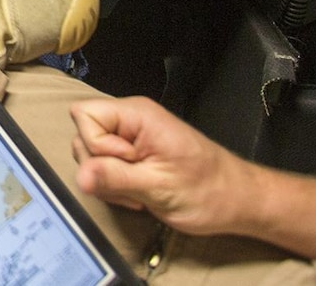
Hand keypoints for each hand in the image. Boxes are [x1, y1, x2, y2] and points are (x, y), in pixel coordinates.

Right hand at [69, 96, 254, 234]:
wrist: (235, 201)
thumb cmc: (207, 190)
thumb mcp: (159, 187)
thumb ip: (116, 178)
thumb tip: (80, 176)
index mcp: (137, 115)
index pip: (84, 115)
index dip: (97, 145)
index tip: (128, 163)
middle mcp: (129, 120)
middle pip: (83, 136)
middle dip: (100, 167)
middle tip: (135, 184)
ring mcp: (129, 137)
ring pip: (90, 154)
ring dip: (108, 180)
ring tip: (140, 191)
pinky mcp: (131, 154)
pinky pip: (103, 166)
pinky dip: (114, 185)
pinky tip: (139, 193)